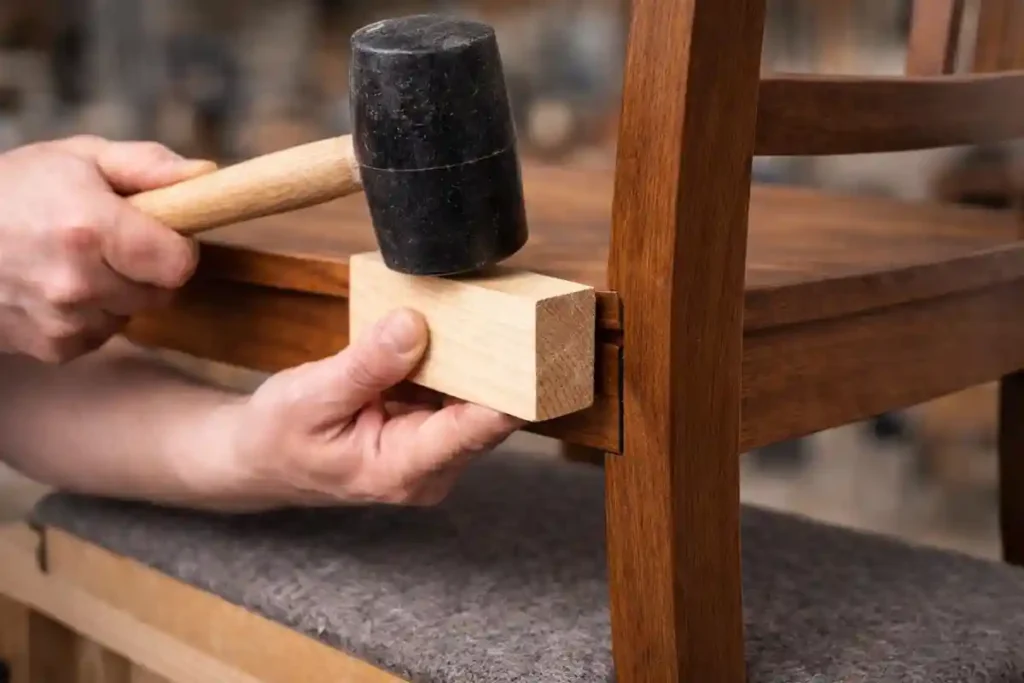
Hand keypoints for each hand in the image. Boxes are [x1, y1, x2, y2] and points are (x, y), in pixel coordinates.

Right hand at [0, 135, 213, 361]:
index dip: (177, 247)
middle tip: (112, 243)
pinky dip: (92, 316)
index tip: (159, 232)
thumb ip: (148, 165)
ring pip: (133, 315)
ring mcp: (63, 321)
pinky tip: (58, 288)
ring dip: (119, 293)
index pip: (179, 264)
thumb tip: (207, 176)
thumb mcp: (80, 158)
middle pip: (163, 293)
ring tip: (77, 262)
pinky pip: (102, 335)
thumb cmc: (16, 190)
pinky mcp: (53, 348)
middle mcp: (76, 283)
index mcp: (90, 229)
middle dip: (149, 269)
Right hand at [213, 308, 522, 509]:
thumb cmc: (279, 436)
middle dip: (501, 365)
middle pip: (487, 413)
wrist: (261, 458)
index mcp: (403, 470)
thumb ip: (365, 364)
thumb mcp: (310, 396)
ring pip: (477, 399)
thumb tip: (413, 324)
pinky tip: (456, 332)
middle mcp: (432, 469)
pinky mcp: (432, 431)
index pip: (475, 431)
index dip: (513, 394)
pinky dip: (459, 363)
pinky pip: (459, 393)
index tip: (541, 357)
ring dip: (481, 360)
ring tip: (487, 312)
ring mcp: (436, 452)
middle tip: (512, 311)